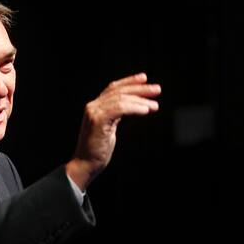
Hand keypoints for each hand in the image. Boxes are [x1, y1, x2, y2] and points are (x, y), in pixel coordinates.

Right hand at [66, 72, 160, 188]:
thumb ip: (116, 116)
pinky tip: (145, 111)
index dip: (129, 81)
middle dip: (140, 89)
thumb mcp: (109, 128)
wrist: (85, 164)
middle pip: (119, 91)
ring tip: (155, 105)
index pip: (113, 88)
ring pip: (121, 99)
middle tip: (157, 89)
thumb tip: (134, 106)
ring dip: (141, 100)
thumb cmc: (98, 150)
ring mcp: (94, 112)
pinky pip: (120, 109)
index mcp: (95, 107)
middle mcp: (93, 106)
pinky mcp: (98, 120)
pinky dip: (134, 108)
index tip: (145, 78)